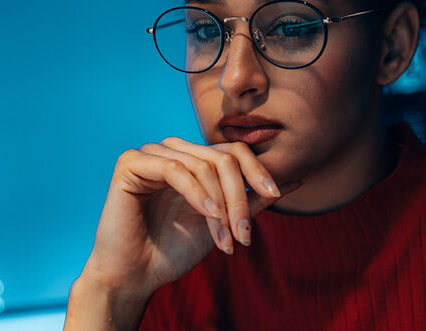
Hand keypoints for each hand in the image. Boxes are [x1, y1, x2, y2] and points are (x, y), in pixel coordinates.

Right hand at [76, 136, 302, 298]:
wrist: (137, 274)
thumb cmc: (175, 249)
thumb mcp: (224, 222)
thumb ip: (253, 200)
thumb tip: (294, 182)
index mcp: (192, 160)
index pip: (234, 151)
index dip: (258, 170)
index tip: (277, 194)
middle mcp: (172, 151)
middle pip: (222, 158)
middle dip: (239, 199)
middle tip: (244, 236)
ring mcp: (151, 154)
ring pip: (203, 165)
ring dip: (221, 204)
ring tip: (226, 238)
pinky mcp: (131, 163)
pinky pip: (175, 169)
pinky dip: (197, 194)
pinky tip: (208, 216)